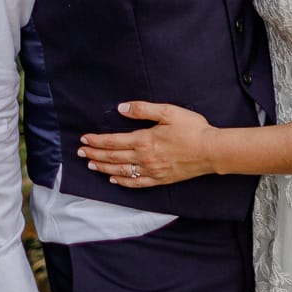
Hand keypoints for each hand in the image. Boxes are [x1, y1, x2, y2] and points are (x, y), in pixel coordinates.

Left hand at [79, 101, 216, 186]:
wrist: (211, 151)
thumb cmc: (192, 128)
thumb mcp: (168, 112)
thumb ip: (143, 109)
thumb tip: (122, 108)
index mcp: (144, 140)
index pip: (113, 141)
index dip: (96, 140)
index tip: (84, 138)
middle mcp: (144, 158)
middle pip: (113, 156)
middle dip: (95, 153)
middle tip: (81, 152)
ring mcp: (151, 171)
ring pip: (120, 171)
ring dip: (104, 167)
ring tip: (91, 164)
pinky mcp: (159, 179)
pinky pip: (135, 183)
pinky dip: (122, 182)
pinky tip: (114, 179)